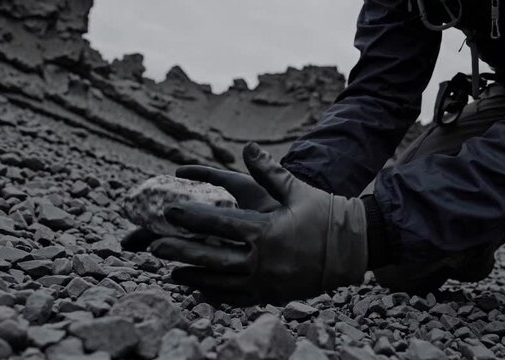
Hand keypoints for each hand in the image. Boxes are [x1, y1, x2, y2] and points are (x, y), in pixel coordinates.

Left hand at [143, 143, 367, 304]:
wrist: (351, 248)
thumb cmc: (323, 214)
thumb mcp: (296, 189)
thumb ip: (269, 170)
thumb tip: (247, 147)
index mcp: (266, 231)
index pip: (219, 223)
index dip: (191, 217)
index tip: (169, 212)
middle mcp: (262, 259)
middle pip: (211, 256)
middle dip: (180, 251)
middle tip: (153, 247)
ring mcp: (266, 280)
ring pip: (220, 281)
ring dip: (193, 276)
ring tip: (171, 272)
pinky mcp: (271, 294)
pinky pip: (237, 297)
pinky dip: (215, 294)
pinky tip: (201, 290)